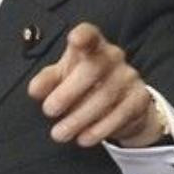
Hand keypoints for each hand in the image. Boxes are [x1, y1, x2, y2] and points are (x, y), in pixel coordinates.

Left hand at [27, 22, 163, 147]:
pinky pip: (120, 115)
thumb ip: (47, 81)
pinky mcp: (139, 99)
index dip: (84, 35)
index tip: (75, 39)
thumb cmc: (84, 85)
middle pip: (94, 68)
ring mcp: (129, 77)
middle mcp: (113, 56)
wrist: (123, 106)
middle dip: (68, 92)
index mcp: (92, 46)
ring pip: (105, 96)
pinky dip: (99, 129)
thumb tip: (34, 90)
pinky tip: (83, 139)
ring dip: (78, 118)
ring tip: (59, 133)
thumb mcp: (62, 78)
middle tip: (48, 111)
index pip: (90, 34)